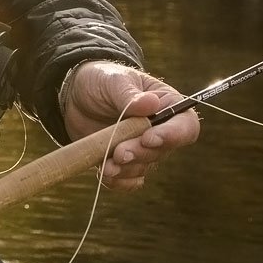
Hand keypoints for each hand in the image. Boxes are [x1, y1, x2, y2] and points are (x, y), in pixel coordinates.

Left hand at [59, 61, 200, 191]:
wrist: (77, 96)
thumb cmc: (102, 80)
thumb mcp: (112, 80)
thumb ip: (129, 94)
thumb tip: (151, 104)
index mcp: (167, 104)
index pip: (185, 126)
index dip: (173, 136)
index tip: (148, 138)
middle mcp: (160, 130)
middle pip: (162, 151)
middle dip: (140, 154)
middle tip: (119, 153)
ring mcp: (143, 148)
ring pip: (144, 167)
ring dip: (126, 170)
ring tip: (105, 166)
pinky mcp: (126, 162)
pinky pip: (129, 180)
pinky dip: (118, 181)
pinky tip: (104, 175)